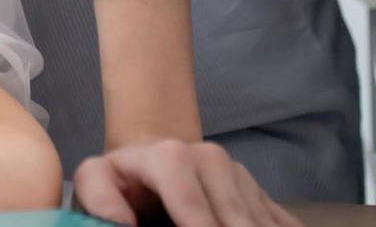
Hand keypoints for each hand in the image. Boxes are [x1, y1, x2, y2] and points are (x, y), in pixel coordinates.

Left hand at [72, 138, 302, 226]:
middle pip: (234, 218)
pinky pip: (279, 221)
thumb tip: (120, 224)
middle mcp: (210, 159)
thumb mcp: (96, 180)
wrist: (154, 154)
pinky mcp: (257, 192)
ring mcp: (239, 175)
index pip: (191, 203)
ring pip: (259, 221)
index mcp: (168, 157)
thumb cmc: (124, 177)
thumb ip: (101, 201)